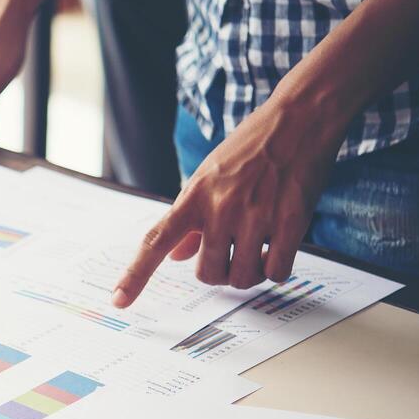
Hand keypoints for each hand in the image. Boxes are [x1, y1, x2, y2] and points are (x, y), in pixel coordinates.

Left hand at [112, 93, 343, 307]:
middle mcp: (220, 207)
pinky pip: (276, 271)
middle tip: (232, 255)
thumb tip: (175, 256)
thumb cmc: (251, 147)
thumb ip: (191, 218)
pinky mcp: (290, 221)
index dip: (135, 275)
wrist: (300, 118)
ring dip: (249, 275)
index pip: (156, 242)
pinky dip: (276, 270)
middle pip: (207, 274)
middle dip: (219, 273)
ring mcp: (256, 215)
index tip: (118, 301)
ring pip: (241, 278)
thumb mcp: (208, 176)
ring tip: (257, 252)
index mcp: (194, 196)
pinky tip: (278, 251)